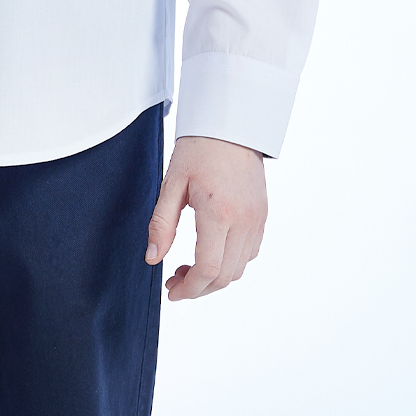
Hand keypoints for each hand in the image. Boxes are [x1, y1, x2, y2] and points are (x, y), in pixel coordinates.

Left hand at [144, 135, 266, 299]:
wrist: (230, 124)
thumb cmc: (198, 148)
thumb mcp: (172, 183)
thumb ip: (162, 224)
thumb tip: (153, 259)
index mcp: (218, 213)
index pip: (208, 270)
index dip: (189, 289)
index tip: (171, 291)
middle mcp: (243, 221)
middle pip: (225, 276)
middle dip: (198, 288)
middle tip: (174, 280)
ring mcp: (256, 219)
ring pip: (239, 269)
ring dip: (214, 278)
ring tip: (188, 267)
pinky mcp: (262, 215)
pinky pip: (250, 253)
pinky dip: (230, 262)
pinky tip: (211, 251)